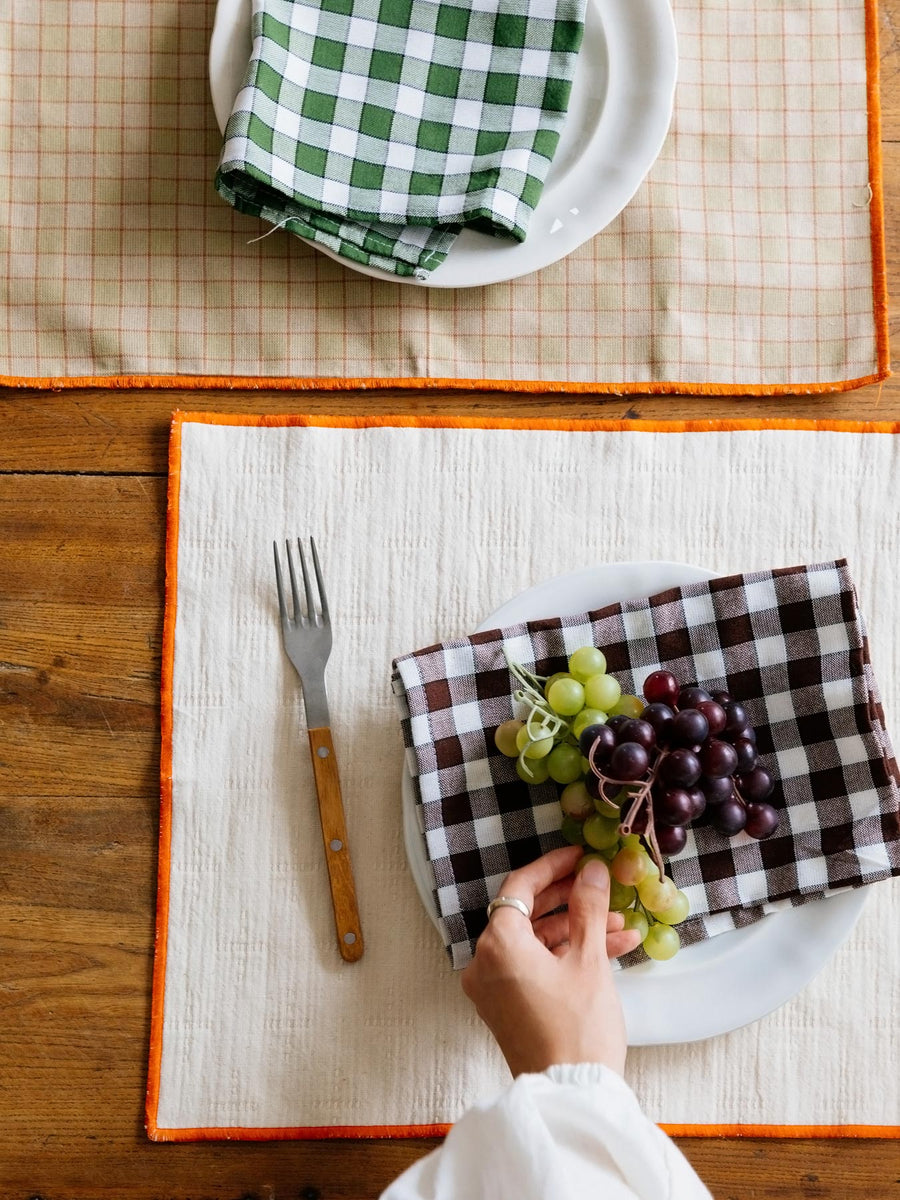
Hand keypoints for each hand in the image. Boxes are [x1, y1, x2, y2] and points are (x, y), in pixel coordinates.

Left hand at [460, 845, 640, 1077]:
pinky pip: (534, 966)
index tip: (579, 856)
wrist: (571, 1095)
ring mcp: (493, 987)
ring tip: (620, 925)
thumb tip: (592, 871)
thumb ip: (588, 907)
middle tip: (600, 886)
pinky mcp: (507, 1006)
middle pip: (526, 913)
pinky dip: (565, 955)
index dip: (552, 867)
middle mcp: (485, 963)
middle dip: (570, 900)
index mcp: (498, 945)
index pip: (519, 887)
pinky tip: (611, 949)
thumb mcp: (589, 961)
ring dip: (576, 929)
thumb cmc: (578, 1029)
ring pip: (535, 941)